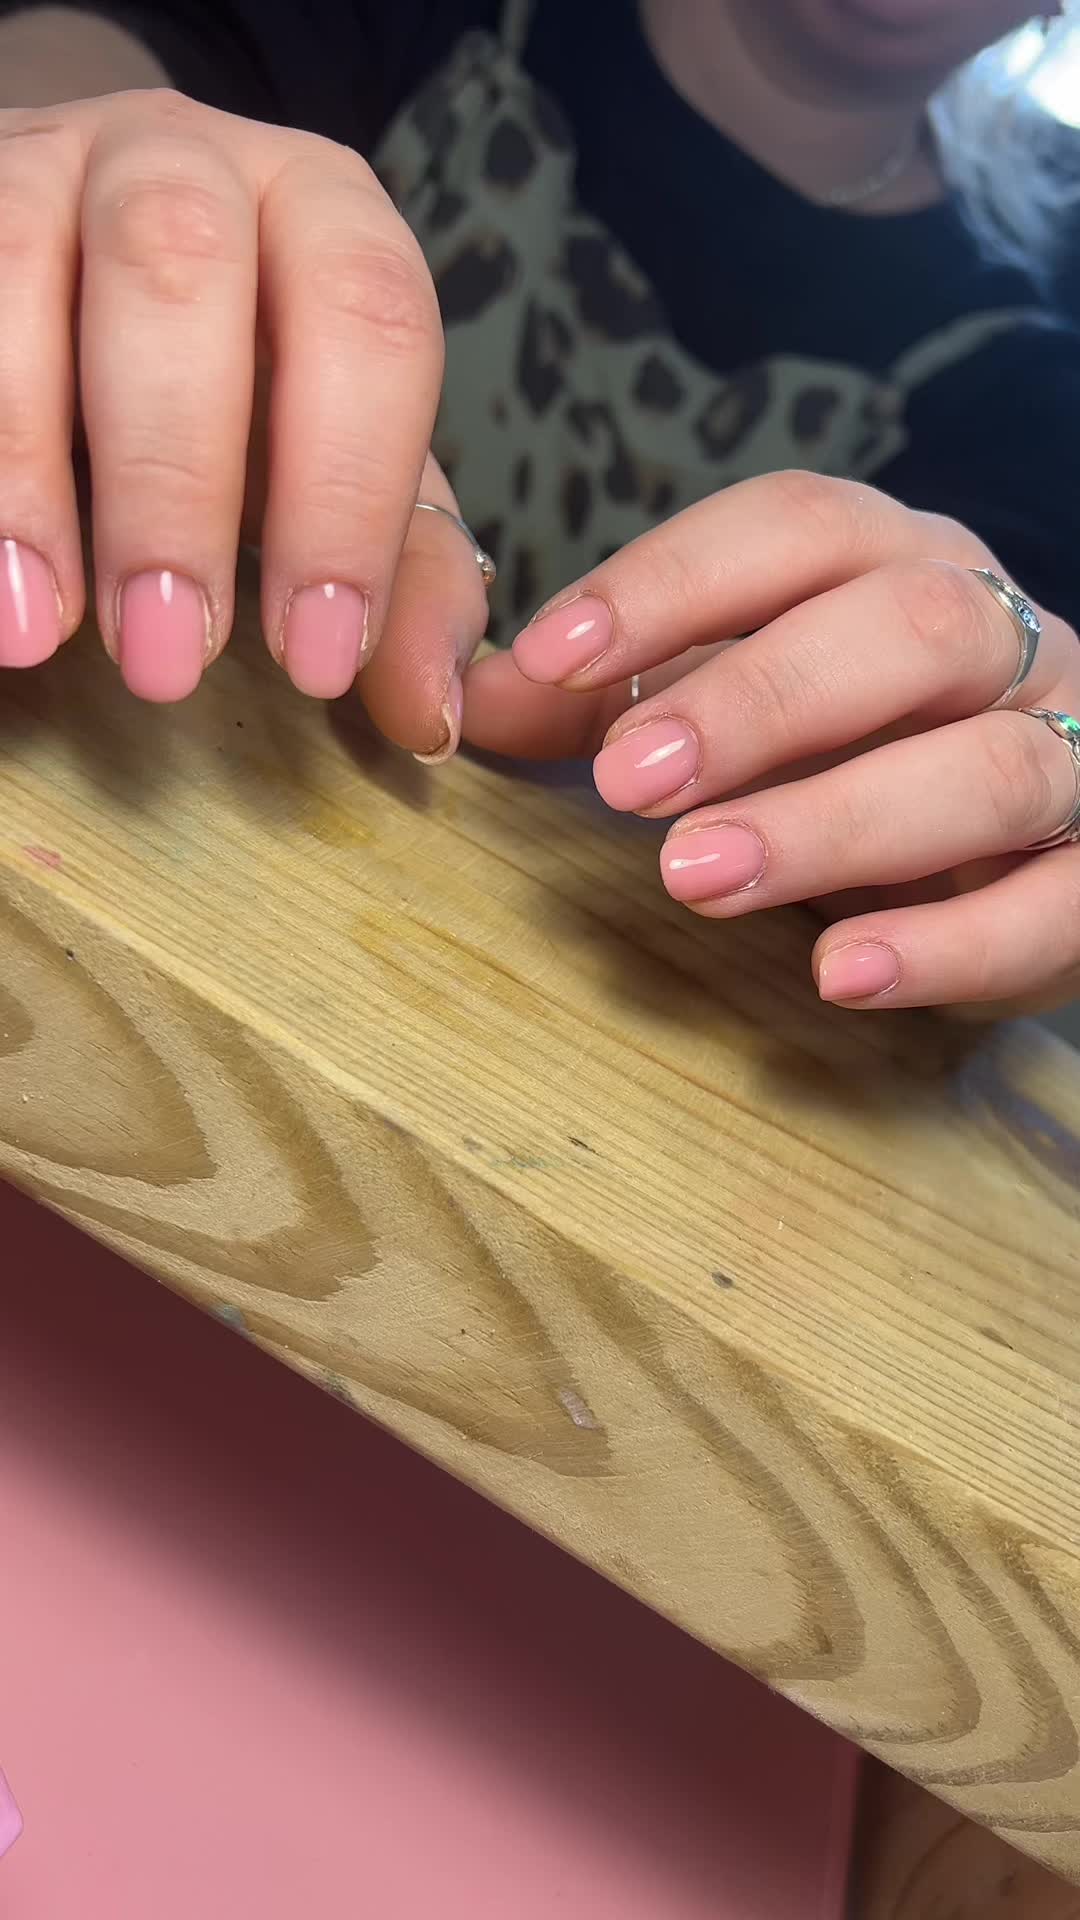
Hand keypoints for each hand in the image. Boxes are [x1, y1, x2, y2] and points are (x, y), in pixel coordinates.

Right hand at [0, 88, 485, 753]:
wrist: (85, 260)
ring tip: (40, 630)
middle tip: (167, 660)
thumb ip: (400, 580)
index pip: (370, 322)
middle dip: (175, 480)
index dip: (347, 499)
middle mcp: (187, 158)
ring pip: (19, 264)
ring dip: (25, 465)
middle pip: (183, 267)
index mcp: (326, 214)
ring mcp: (39, 162)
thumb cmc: (236, 390)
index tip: (312, 662)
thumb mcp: (332, 473)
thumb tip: (432, 717)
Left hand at [463, 472, 1079, 1012]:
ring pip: (985, 766)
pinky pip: (1058, 902)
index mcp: (899, 567)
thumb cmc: (854, 760)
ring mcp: (1069, 752)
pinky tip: (839, 971)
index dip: (676, 580)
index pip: (801, 527)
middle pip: (907, 626)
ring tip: (698, 878)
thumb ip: (613, 702)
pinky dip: (951, 943)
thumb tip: (476, 698)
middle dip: (759, 698)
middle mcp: (1002, 638)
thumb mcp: (730, 716)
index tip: (554, 654)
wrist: (1027, 850)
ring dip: (835, 822)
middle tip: (628, 782)